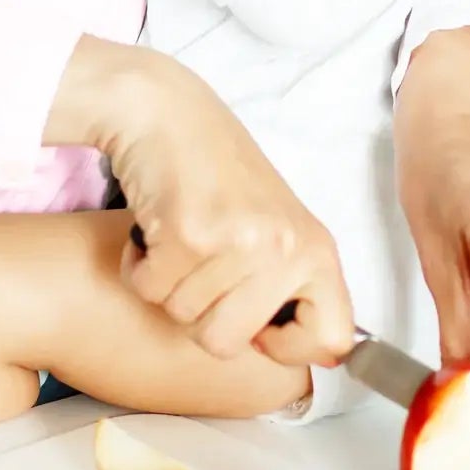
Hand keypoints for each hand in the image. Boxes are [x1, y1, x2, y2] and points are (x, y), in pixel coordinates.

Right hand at [74, 43, 354, 367]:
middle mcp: (285, 247)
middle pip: (226, 343)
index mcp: (317, 250)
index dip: (286, 347)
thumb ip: (291, 287)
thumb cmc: (218, 173)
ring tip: (179, 236)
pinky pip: (149, 290)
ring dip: (166, 284)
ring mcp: (237, 241)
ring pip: (183, 318)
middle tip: (200, 264)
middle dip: (197, 314)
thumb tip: (321, 356)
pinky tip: (155, 230)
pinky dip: (139, 268)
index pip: (330, 341)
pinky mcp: (188, 232)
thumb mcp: (277, 229)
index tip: (258, 324)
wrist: (168, 113)